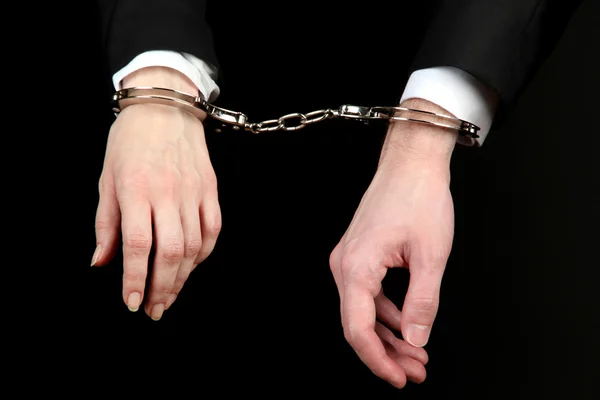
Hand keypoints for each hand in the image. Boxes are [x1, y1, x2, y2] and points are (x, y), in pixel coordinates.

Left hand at [91, 68, 220, 319]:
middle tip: (154, 309)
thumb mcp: (107, 180)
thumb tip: (101, 262)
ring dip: (182, 277)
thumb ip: (106, 224)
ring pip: (193, 246)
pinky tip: (191, 266)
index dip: (135, 278)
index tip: (132, 303)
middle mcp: (167, 193)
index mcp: (136, 189)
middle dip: (162, 288)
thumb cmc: (130, 142)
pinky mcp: (210, 189)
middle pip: (170, 252)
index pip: (136, 244)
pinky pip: (212, 230)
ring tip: (170, 295)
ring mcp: (193, 191)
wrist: (165, 108)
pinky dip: (203, 254)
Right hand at [329, 99, 456, 388]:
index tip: (399, 377)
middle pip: (358, 324)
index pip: (358, 329)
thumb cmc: (419, 196)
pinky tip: (407, 324)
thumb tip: (417, 337)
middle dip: (387, 352)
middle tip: (415, 370)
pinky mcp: (359, 253)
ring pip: (364, 311)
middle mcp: (345, 265)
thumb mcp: (430, 255)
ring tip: (416, 354)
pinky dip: (387, 313)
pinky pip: (368, 293)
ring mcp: (349, 258)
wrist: (411, 162)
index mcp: (356, 267)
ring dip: (389, 335)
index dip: (378, 360)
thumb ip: (422, 302)